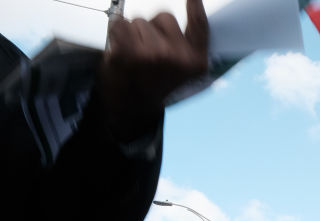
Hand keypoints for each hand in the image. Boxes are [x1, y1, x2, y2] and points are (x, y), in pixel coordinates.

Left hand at [99, 0, 209, 133]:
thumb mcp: (182, 70)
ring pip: (139, 20)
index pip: (199, 27)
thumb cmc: (154, 84)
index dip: (195, 9)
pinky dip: (116, 33)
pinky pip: (119, 23)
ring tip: (134, 55)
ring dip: (134, 33)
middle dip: (154, 27)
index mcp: (195, 62)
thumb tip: (187, 14)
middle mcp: (177, 57)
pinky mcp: (128, 52)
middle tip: (149, 51)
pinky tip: (121, 50)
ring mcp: (153, 54)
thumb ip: (187, 47)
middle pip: (164, 16)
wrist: (130, 107)